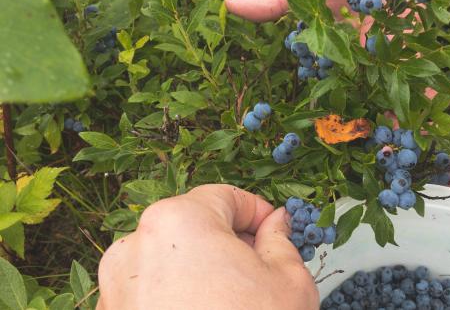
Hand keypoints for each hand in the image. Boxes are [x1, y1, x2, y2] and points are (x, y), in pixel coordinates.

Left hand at [97, 185, 317, 309]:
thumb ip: (280, 241)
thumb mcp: (287, 282)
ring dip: (201, 269)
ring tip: (231, 299)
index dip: (257, 211)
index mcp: (179, 221)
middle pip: (193, 226)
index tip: (274, 230)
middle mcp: (136, 246)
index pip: (224, 197)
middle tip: (259, 269)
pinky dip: (176, 296)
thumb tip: (275, 224)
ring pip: (169, 259)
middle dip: (228, 242)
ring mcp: (117, 286)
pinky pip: (149, 291)